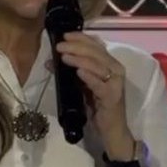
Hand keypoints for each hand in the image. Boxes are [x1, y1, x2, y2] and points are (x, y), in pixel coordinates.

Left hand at [54, 32, 134, 158]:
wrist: (112, 131)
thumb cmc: (98, 107)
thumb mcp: (83, 86)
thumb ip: (72, 72)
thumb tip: (50, 61)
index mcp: (110, 64)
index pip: (96, 45)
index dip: (81, 38)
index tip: (64, 35)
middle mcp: (116, 70)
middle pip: (96, 52)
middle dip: (76, 47)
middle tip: (59, 46)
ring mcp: (116, 83)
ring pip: (98, 65)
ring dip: (79, 59)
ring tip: (64, 56)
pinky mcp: (113, 97)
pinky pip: (100, 84)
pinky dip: (89, 76)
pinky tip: (78, 72)